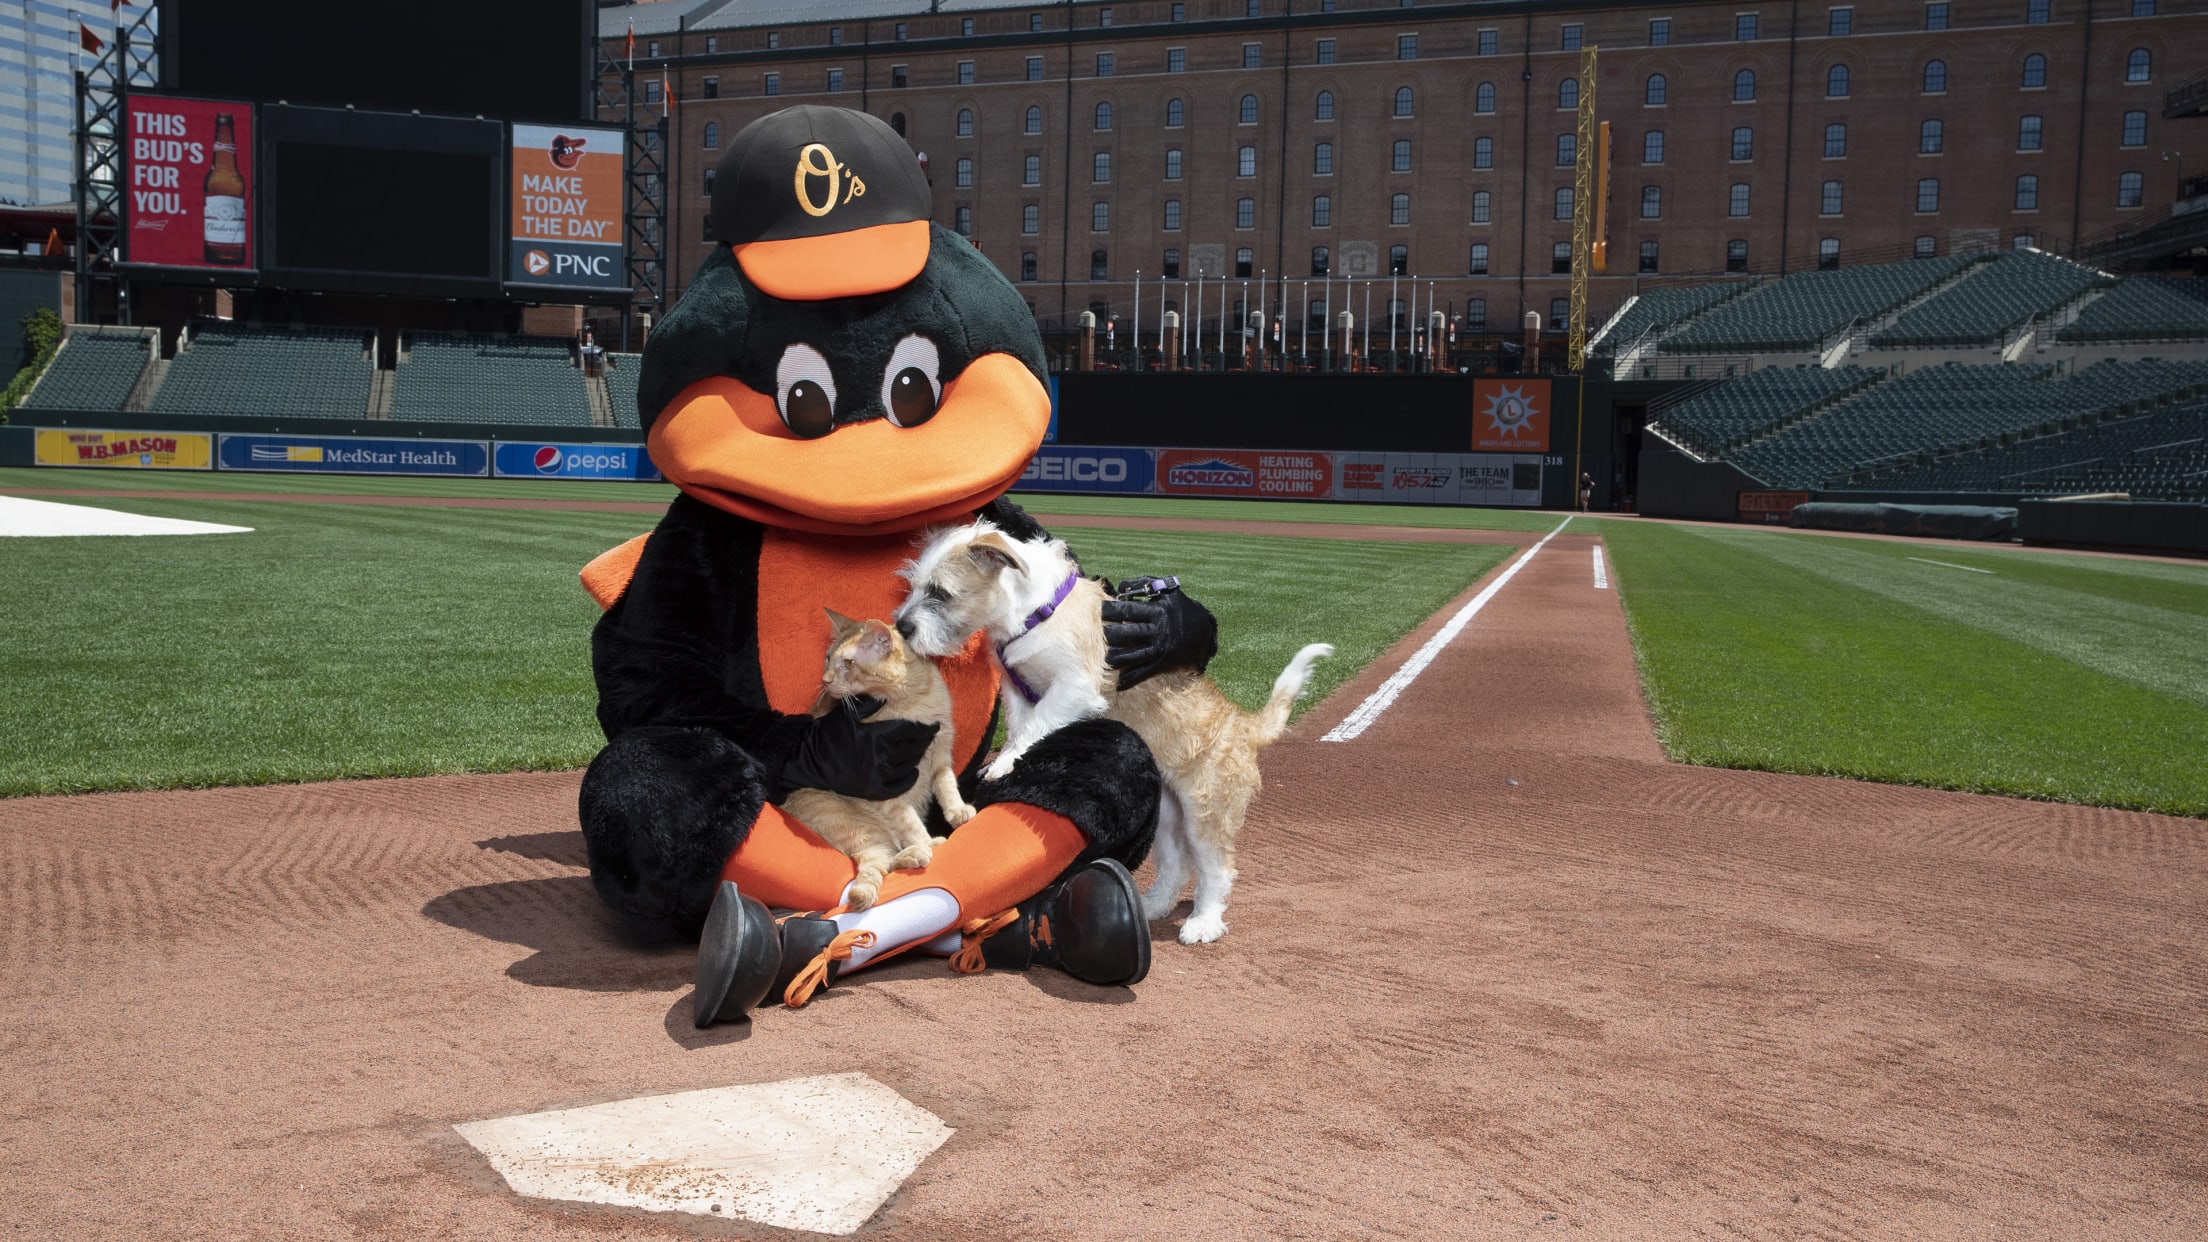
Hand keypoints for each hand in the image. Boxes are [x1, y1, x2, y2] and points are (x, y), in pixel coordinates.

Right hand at [781, 697, 938, 799]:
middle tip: (930, 735)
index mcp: (875, 735)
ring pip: (908, 765)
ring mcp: (877, 775)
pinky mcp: (873, 790)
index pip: (910, 730)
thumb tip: (887, 697)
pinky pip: (899, 786)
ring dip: (917, 756)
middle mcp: (880, 756)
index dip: (926, 728)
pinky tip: (912, 771)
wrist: (809, 760)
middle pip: (912, 748)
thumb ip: (870, 705)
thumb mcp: (848, 714)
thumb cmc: (828, 733)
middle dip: (924, 740)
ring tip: (920, 749)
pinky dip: (909, 778)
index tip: (935, 724)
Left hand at [1101, 582, 1218, 690]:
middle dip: (1108, 634)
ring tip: (1104, 655)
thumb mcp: (1167, 591)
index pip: (1127, 610)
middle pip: (1125, 634)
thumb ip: (1144, 584)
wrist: (1202, 632)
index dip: (1110, 610)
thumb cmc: (1179, 607)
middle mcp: (1157, 631)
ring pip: (1130, 656)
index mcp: (1157, 611)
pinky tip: (1117, 683)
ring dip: (1113, 658)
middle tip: (1101, 632)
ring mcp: (1159, 649)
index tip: (1101, 610)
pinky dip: (1128, 680)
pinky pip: (1142, 673)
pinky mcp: (1162, 664)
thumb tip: (1120, 587)